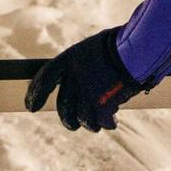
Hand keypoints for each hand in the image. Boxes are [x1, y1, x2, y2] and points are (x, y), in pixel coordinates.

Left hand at [24, 26, 149, 131]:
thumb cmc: (122, 45)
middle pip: (63, 106)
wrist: (140, 48)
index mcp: (70, 59)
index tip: (30, 107)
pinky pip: (102, 121)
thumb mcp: (94, 50)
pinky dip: (107, 124)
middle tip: (72, 125)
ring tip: (98, 124)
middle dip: (67, 119)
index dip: (35, 94)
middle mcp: (75, 77)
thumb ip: (81, 67)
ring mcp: (88, 92)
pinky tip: (112, 123)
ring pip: (83, 118)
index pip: (45, 78)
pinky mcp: (103, 104)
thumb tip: (75, 84)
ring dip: (90, 124)